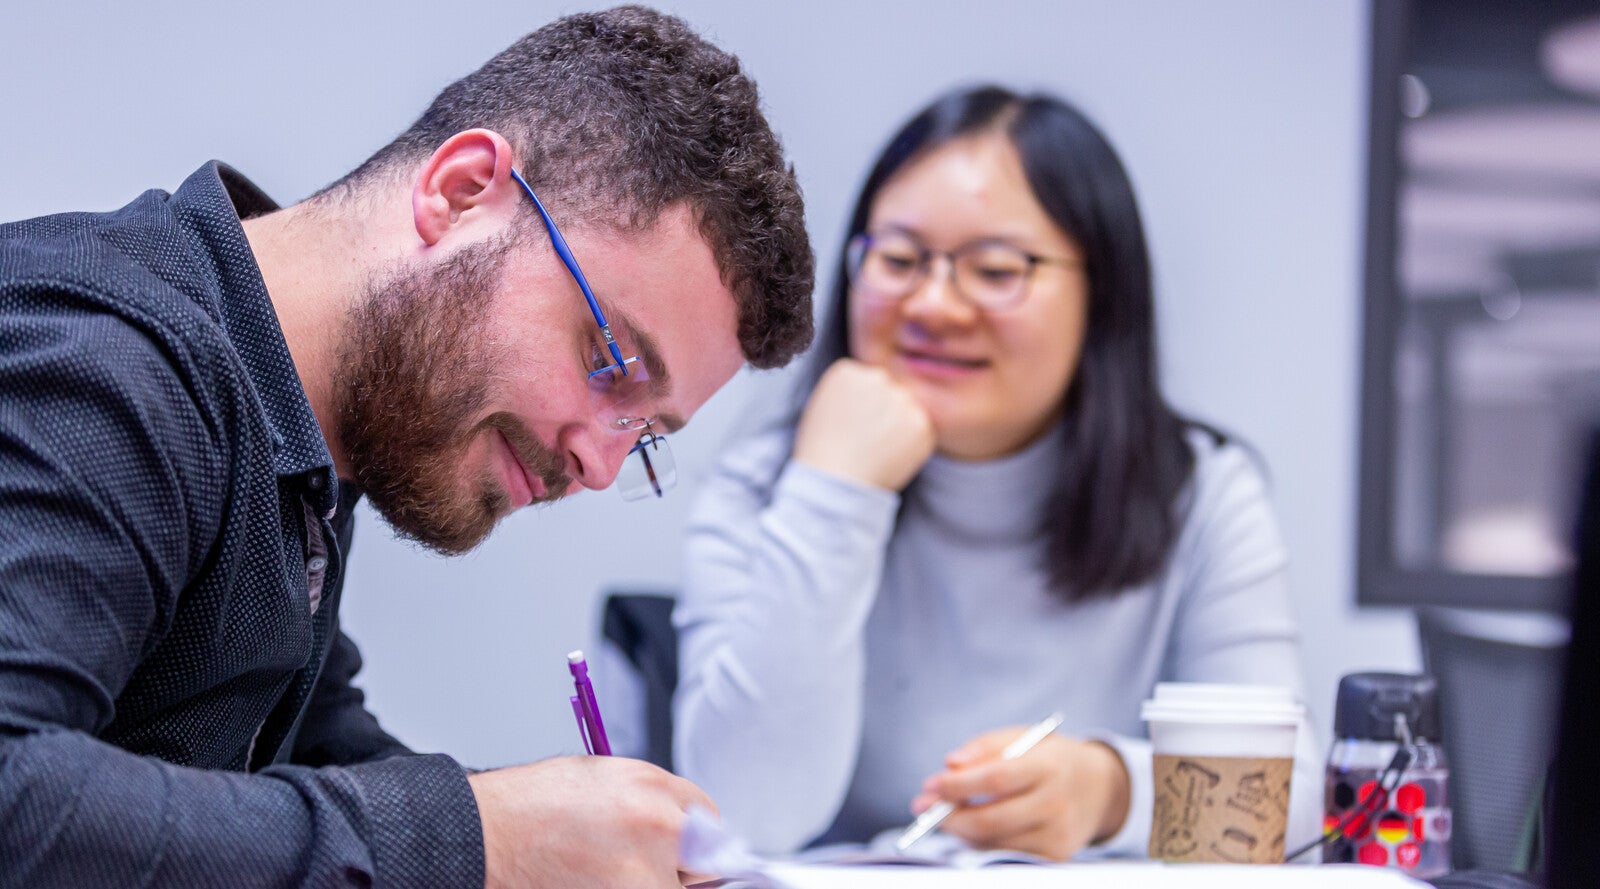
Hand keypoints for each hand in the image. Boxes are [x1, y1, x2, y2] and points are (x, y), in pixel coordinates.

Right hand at [469, 756, 717, 887]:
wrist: (491, 834)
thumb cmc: (534, 804)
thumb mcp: (604, 778)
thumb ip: (649, 800)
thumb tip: (679, 828)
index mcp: (653, 787)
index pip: (708, 817)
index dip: (694, 834)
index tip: (685, 848)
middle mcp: (658, 826)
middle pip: (705, 858)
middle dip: (684, 864)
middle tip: (645, 864)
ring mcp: (644, 872)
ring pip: (674, 887)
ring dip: (654, 883)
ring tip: (606, 872)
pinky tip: (595, 880)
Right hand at [792, 358, 934, 490]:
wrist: (835, 482)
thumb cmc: (823, 451)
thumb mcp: (824, 406)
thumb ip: (851, 391)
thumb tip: (874, 392)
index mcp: (848, 370)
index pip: (867, 380)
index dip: (863, 405)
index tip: (852, 424)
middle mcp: (876, 378)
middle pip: (890, 390)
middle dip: (885, 411)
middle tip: (868, 438)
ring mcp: (901, 399)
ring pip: (908, 408)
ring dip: (900, 425)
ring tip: (877, 448)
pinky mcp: (921, 423)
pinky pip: (922, 429)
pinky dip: (912, 443)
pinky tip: (890, 455)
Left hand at [909, 728, 1130, 861]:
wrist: (1099, 788)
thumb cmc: (1049, 759)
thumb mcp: (1023, 738)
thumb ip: (984, 747)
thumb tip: (949, 764)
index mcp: (1049, 766)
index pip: (996, 778)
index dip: (957, 785)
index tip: (929, 785)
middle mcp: (1056, 804)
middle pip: (991, 819)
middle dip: (948, 816)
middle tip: (922, 807)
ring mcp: (1058, 836)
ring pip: (993, 841)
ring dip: (960, 830)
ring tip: (946, 813)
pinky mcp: (1055, 857)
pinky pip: (1005, 854)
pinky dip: (980, 842)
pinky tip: (971, 827)